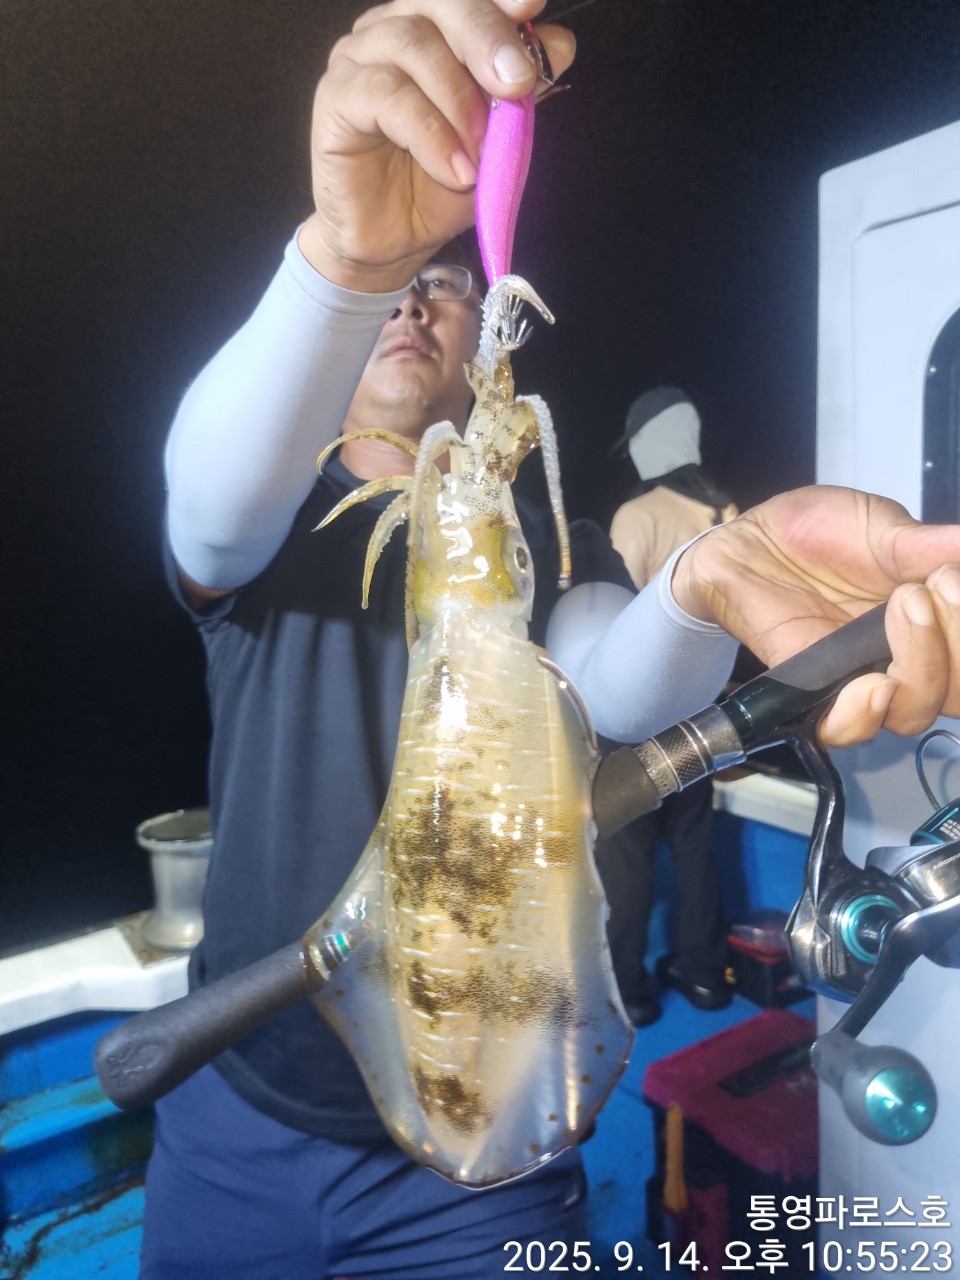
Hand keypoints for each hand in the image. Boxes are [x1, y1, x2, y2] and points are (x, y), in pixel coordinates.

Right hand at [298, 0, 574, 292]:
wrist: (397, 241)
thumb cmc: (442, 184)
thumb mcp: (498, 140)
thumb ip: (523, 92)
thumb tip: (560, 44)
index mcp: (436, 26)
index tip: (532, 8)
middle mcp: (394, 27)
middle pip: (440, 1)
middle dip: (487, 37)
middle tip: (518, 82)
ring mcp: (359, 57)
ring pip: (412, 43)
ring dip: (458, 100)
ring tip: (479, 154)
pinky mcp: (335, 96)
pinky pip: (385, 95)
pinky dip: (429, 134)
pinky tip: (454, 170)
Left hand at [671, 485, 959, 746]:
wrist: (750, 541)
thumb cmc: (817, 534)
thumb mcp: (880, 529)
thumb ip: (927, 547)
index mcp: (934, 620)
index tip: (951, 577)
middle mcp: (906, 657)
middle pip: (956, 691)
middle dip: (955, 644)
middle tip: (928, 588)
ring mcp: (862, 677)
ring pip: (913, 711)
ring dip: (922, 669)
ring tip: (906, 607)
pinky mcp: (814, 690)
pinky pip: (845, 726)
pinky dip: (863, 715)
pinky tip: (873, 685)